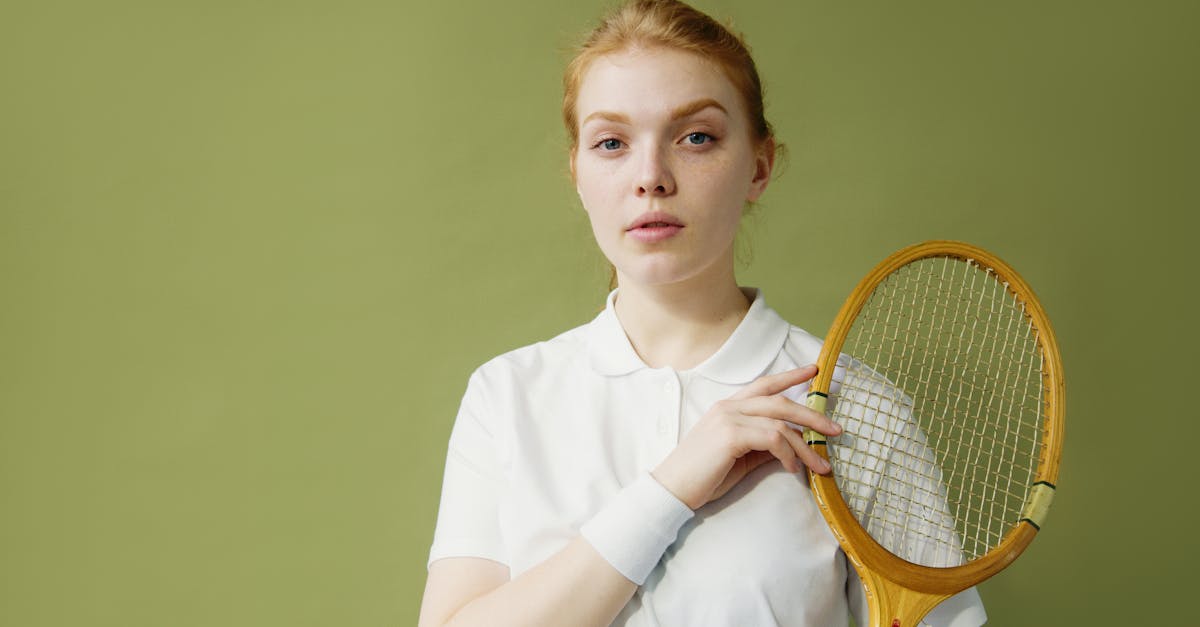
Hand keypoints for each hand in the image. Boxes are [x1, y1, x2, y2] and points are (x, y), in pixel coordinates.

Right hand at [651, 365, 841, 509]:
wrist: (673, 489)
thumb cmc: (704, 476)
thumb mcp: (740, 457)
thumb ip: (763, 446)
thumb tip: (792, 447)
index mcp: (728, 407)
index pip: (764, 384)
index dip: (790, 376)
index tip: (814, 371)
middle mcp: (729, 406)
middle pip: (780, 400)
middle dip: (812, 415)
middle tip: (836, 429)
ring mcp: (728, 418)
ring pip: (781, 422)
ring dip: (806, 446)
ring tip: (821, 465)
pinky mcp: (730, 434)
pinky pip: (772, 438)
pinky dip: (789, 454)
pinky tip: (793, 470)